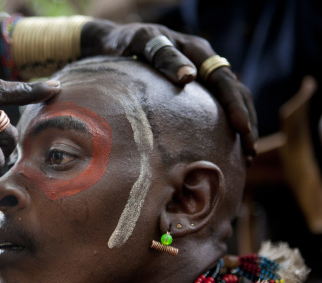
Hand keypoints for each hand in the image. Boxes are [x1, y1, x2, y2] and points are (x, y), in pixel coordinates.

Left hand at [82, 20, 256, 160]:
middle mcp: (205, 63)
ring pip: (232, 101)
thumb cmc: (128, 42)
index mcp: (197, 51)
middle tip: (250, 153)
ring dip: (242, 127)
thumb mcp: (143, 42)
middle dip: (247, 123)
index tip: (242, 129)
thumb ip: (163, 56)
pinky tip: (227, 148)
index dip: (235, 105)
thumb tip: (188, 76)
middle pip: (236, 93)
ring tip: (247, 157)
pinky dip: (225, 127)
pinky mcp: (194, 90)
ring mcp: (202, 76)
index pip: (223, 79)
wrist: (115, 42)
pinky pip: (216, 107)